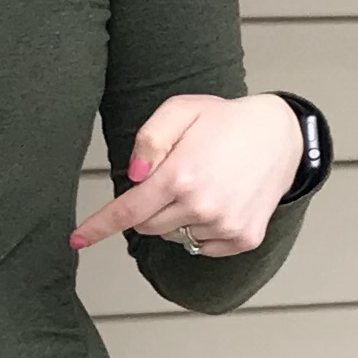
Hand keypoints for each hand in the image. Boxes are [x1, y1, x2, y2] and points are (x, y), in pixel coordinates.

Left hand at [69, 92, 304, 260]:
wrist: (281, 135)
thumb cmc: (226, 119)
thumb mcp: (180, 110)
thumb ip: (149, 141)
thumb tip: (133, 178)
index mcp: (180, 176)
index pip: (127, 212)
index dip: (98, 227)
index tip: (76, 240)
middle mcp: (202, 206)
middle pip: (147, 227)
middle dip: (147, 209)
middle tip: (172, 179)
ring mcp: (225, 226)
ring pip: (176, 237)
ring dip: (178, 217)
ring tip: (205, 184)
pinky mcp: (243, 238)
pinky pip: (203, 246)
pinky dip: (203, 230)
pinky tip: (221, 200)